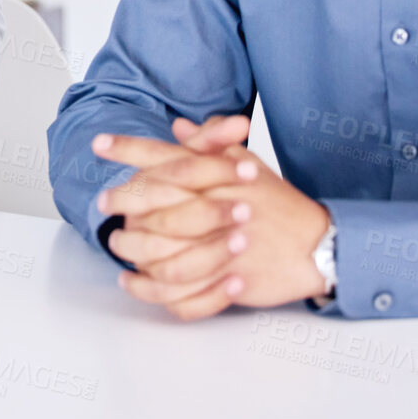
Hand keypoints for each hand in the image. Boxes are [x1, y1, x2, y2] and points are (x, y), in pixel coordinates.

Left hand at [93, 116, 331, 319]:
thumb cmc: (280, 204)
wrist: (318, 245)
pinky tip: (133, 282)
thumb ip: (210, 145)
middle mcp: (216, 207)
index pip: (167, 156)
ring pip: (162, 248)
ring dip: (133, 247)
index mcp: (219, 176)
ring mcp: (221, 246)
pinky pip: (178, 290)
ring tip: (117, 244)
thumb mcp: (248, 165)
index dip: (130, 148)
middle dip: (124, 200)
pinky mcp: (226, 280)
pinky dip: (150, 290)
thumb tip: (176, 128)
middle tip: (102, 202)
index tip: (99, 144)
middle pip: (157, 202)